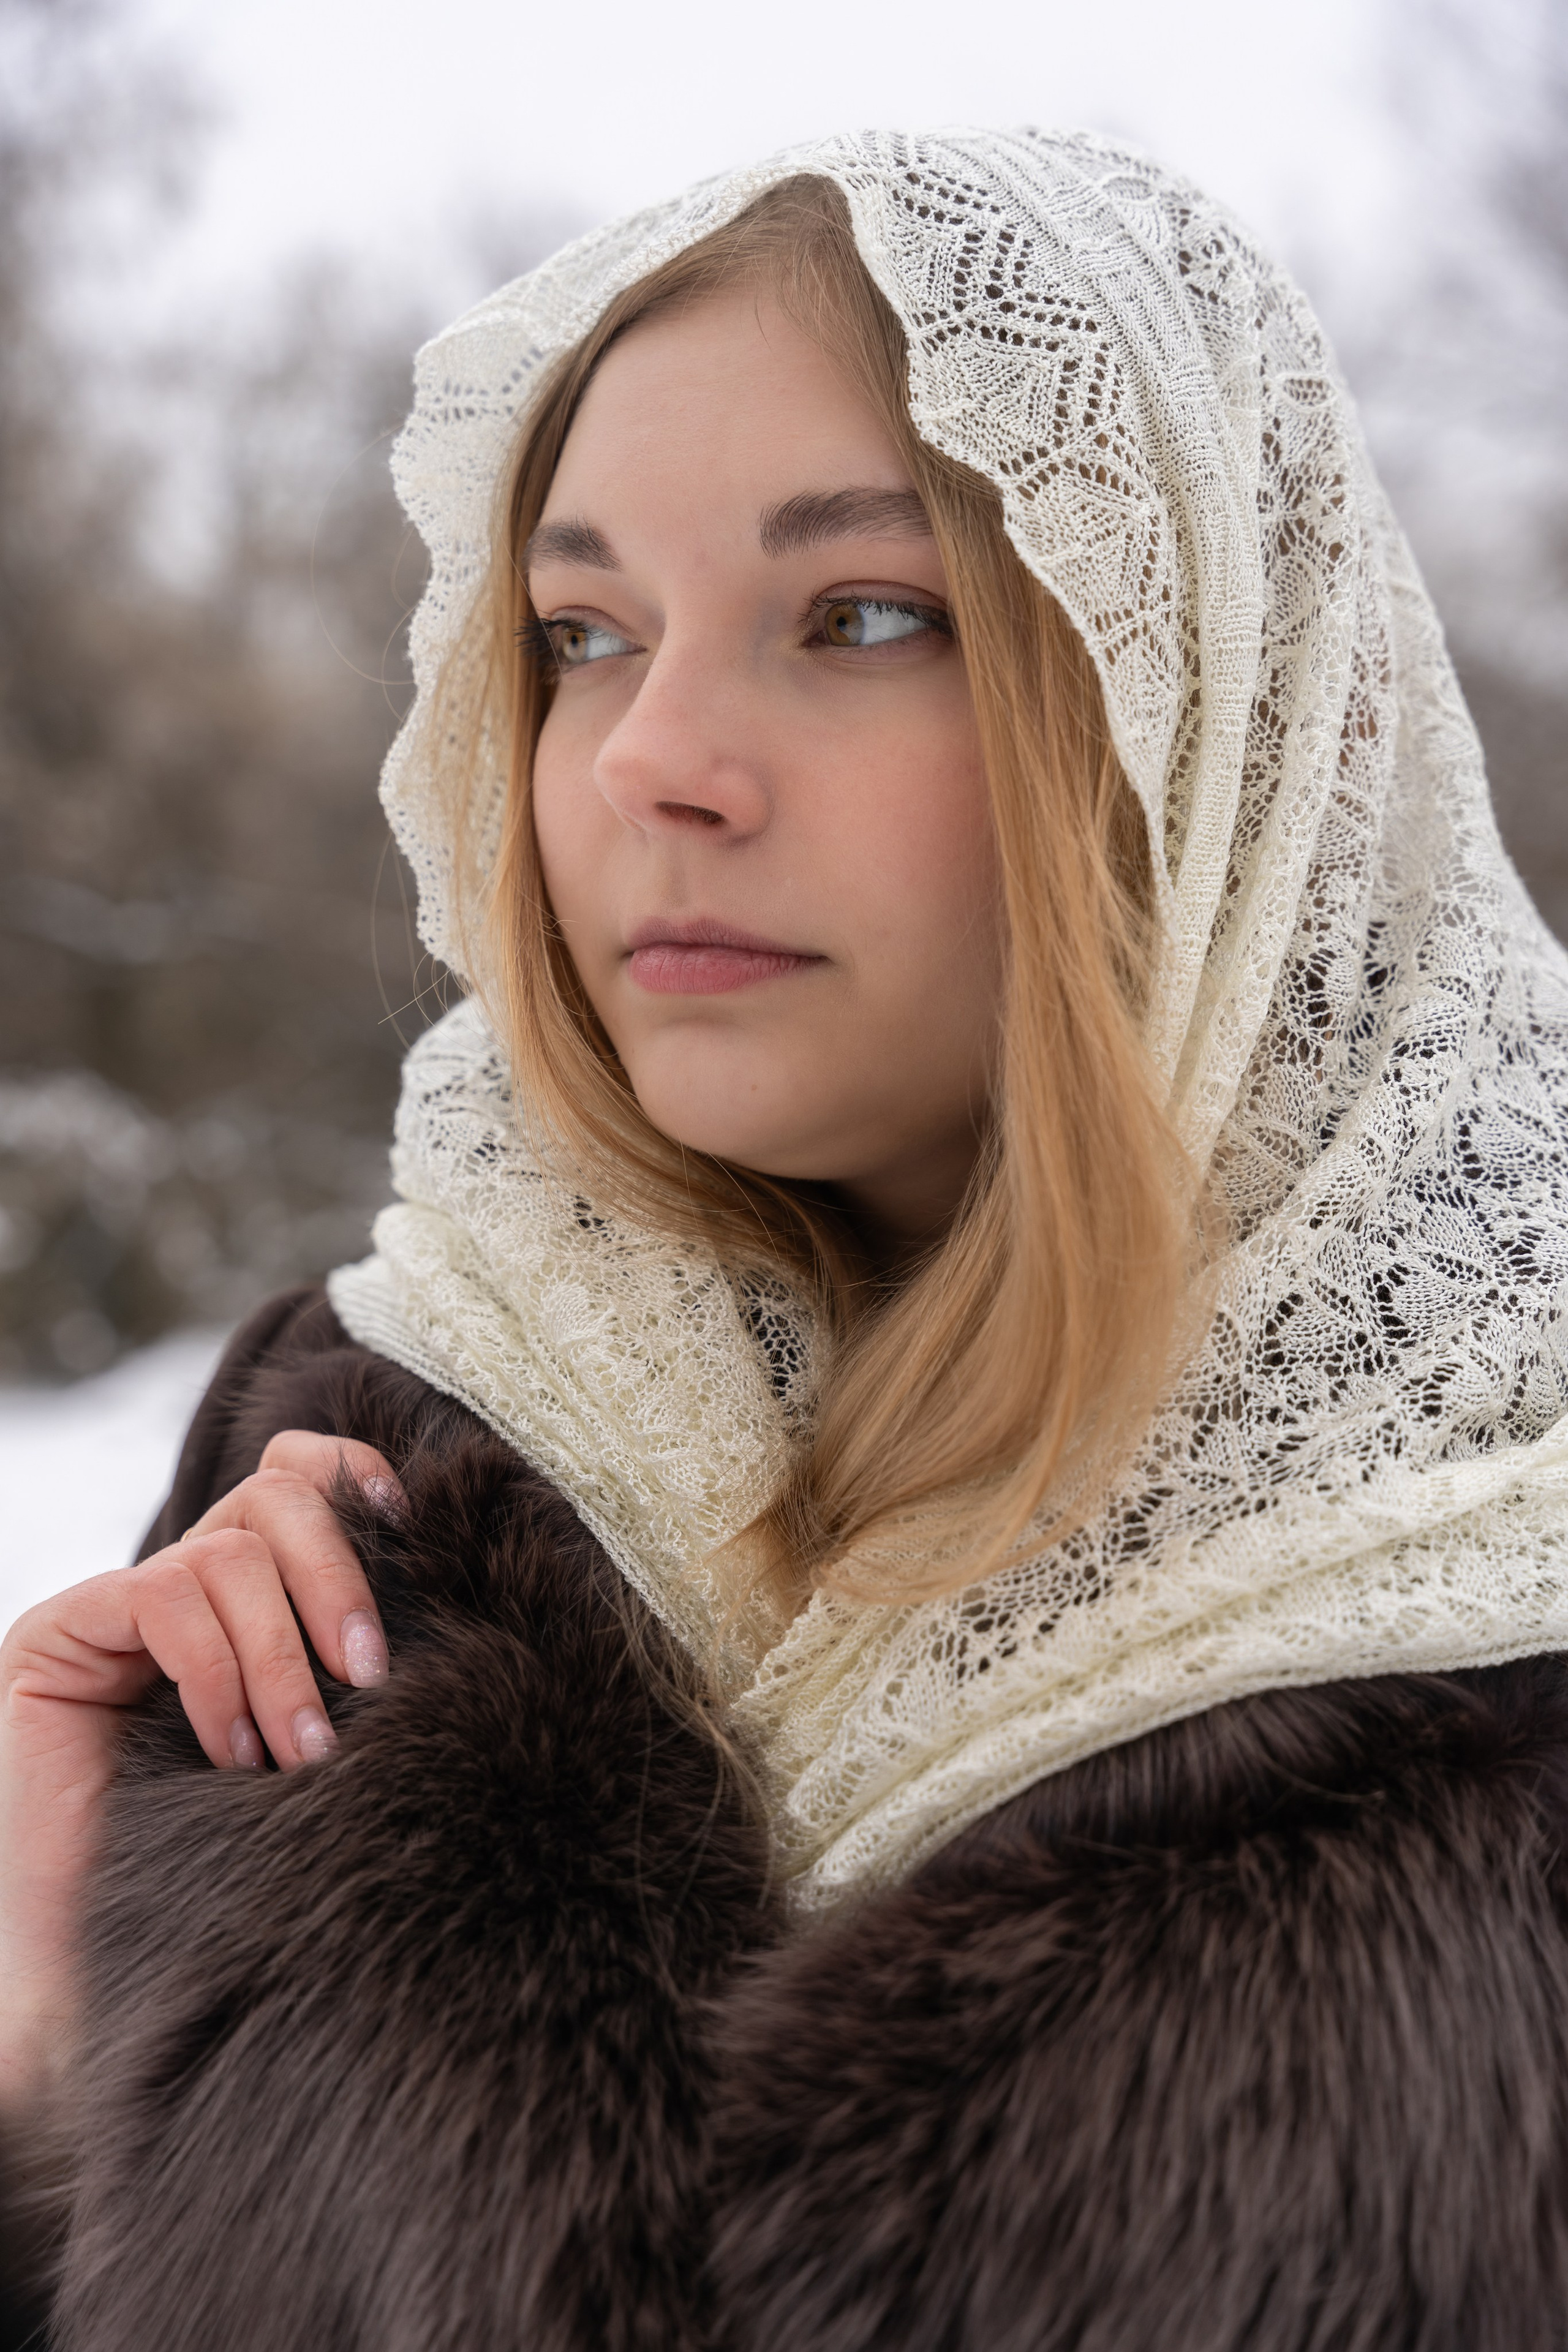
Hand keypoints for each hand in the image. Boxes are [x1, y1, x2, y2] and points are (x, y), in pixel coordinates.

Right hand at [0, 1431, 404, 2116]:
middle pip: (276, 1494)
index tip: (417, 1536)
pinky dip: (215, 1672)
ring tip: (297, 1753)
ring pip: (230, 1550)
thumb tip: (462, 1610)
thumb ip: (356, 1664)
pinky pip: (160, 1598)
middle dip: (338, 1577)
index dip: (356, 1479)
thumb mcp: (322, 1742)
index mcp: (252, 1592)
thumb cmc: (237, 1865)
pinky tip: (229, 1753)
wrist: (109, 1972)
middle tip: (370, 1680)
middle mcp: (183, 1583)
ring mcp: (116, 1607)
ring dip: (280, 1655)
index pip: (300, 1471)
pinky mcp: (57, 1637)